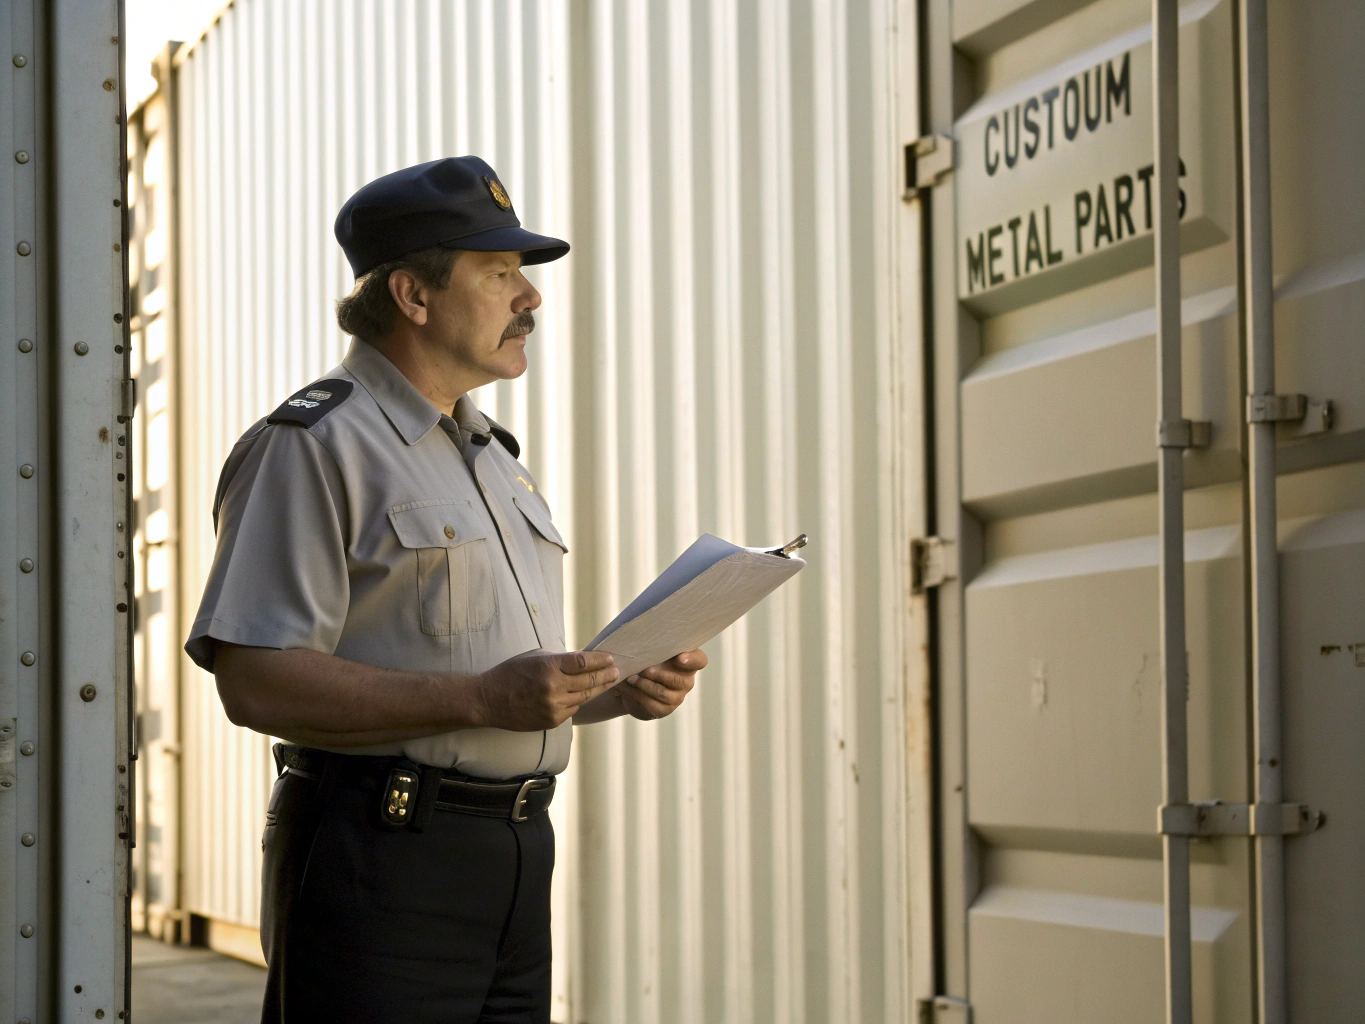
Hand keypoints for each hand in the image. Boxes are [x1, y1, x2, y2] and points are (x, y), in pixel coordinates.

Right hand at [477, 651, 619, 730]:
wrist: (488, 701)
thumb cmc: (510, 674)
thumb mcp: (534, 657)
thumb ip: (559, 659)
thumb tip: (583, 661)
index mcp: (548, 667)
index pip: (583, 662)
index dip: (600, 660)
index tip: (611, 658)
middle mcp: (553, 688)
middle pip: (589, 681)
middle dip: (606, 675)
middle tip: (617, 672)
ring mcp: (553, 706)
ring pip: (584, 697)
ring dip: (597, 689)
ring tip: (608, 683)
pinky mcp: (551, 721)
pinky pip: (572, 709)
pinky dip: (578, 701)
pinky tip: (583, 695)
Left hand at [617, 649, 706, 720]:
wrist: (637, 683)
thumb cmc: (647, 659)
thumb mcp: (653, 650)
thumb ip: (654, 644)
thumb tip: (640, 638)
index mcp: (688, 662)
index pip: (699, 660)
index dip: (691, 660)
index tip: (679, 658)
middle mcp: (687, 680)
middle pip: (678, 680)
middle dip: (658, 675)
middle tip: (643, 670)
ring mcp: (677, 697)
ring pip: (662, 693)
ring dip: (643, 685)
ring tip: (629, 678)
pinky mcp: (664, 709)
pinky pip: (651, 704)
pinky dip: (635, 694)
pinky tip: (625, 687)